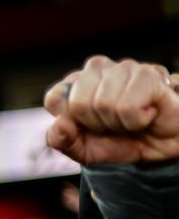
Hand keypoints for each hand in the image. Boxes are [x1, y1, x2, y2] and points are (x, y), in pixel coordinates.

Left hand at [44, 56, 178, 163]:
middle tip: (114, 124)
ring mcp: (124, 68)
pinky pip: (128, 107)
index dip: (72, 122)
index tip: (90, 126)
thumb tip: (60, 123)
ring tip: (132, 119)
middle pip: (78, 103)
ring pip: (104, 104)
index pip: (55, 98)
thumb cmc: (123, 140)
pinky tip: (147, 113)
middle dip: (96, 125)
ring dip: (119, 123)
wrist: (164, 146)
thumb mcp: (84, 150)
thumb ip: (61, 141)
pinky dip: (137, 120)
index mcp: (76, 82)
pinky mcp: (149, 74)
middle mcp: (98, 69)